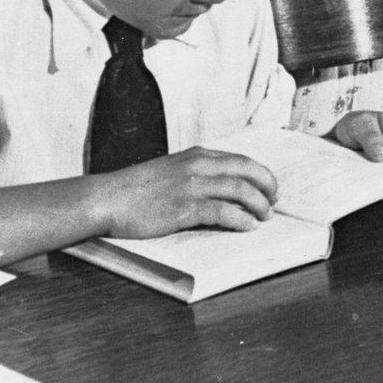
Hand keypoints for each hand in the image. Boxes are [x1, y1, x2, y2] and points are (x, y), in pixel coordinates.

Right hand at [95, 147, 279, 237]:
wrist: (107, 198)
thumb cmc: (136, 189)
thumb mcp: (171, 171)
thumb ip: (196, 174)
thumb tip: (221, 188)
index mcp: (196, 155)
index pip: (239, 160)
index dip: (259, 173)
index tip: (270, 186)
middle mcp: (197, 165)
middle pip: (246, 170)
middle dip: (267, 185)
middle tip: (275, 200)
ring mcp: (191, 186)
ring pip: (239, 190)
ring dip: (258, 204)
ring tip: (266, 216)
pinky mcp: (183, 208)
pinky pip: (221, 212)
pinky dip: (239, 219)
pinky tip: (248, 226)